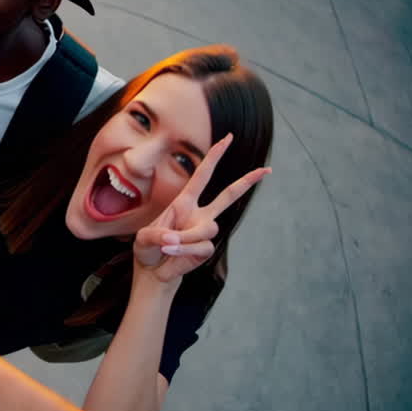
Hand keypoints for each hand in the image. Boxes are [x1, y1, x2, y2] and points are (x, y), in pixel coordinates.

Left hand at [133, 134, 270, 285]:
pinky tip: (170, 253)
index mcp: (184, 202)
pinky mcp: (206, 249)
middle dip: (247, 181)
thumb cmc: (147, 249)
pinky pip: (201, 246)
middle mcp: (199, 214)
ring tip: (166, 245)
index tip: (227, 139)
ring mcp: (205, 232)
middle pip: (228, 196)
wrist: (152, 271)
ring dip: (184, 238)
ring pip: (207, 229)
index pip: (202, 176)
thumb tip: (174, 238)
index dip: (214, 157)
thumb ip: (158, 235)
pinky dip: (183, 250)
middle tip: (267, 169)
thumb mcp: (144, 237)